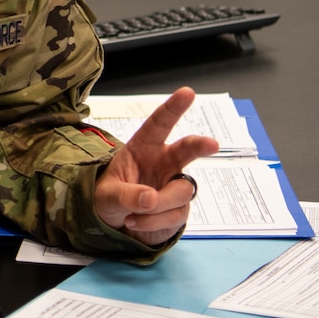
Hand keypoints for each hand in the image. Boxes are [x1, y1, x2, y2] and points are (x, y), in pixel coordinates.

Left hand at [92, 86, 218, 245]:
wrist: (114, 225)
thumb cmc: (109, 198)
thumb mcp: (106, 196)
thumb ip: (126, 195)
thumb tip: (151, 198)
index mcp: (143, 148)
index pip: (159, 125)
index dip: (173, 108)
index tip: (187, 93)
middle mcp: (164, 163)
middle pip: (187, 150)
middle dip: (199, 145)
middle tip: (211, 144)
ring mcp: (174, 185)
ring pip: (180, 192)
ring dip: (157, 206)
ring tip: (132, 213)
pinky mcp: (180, 208)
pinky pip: (175, 215)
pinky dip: (153, 222)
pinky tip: (135, 222)